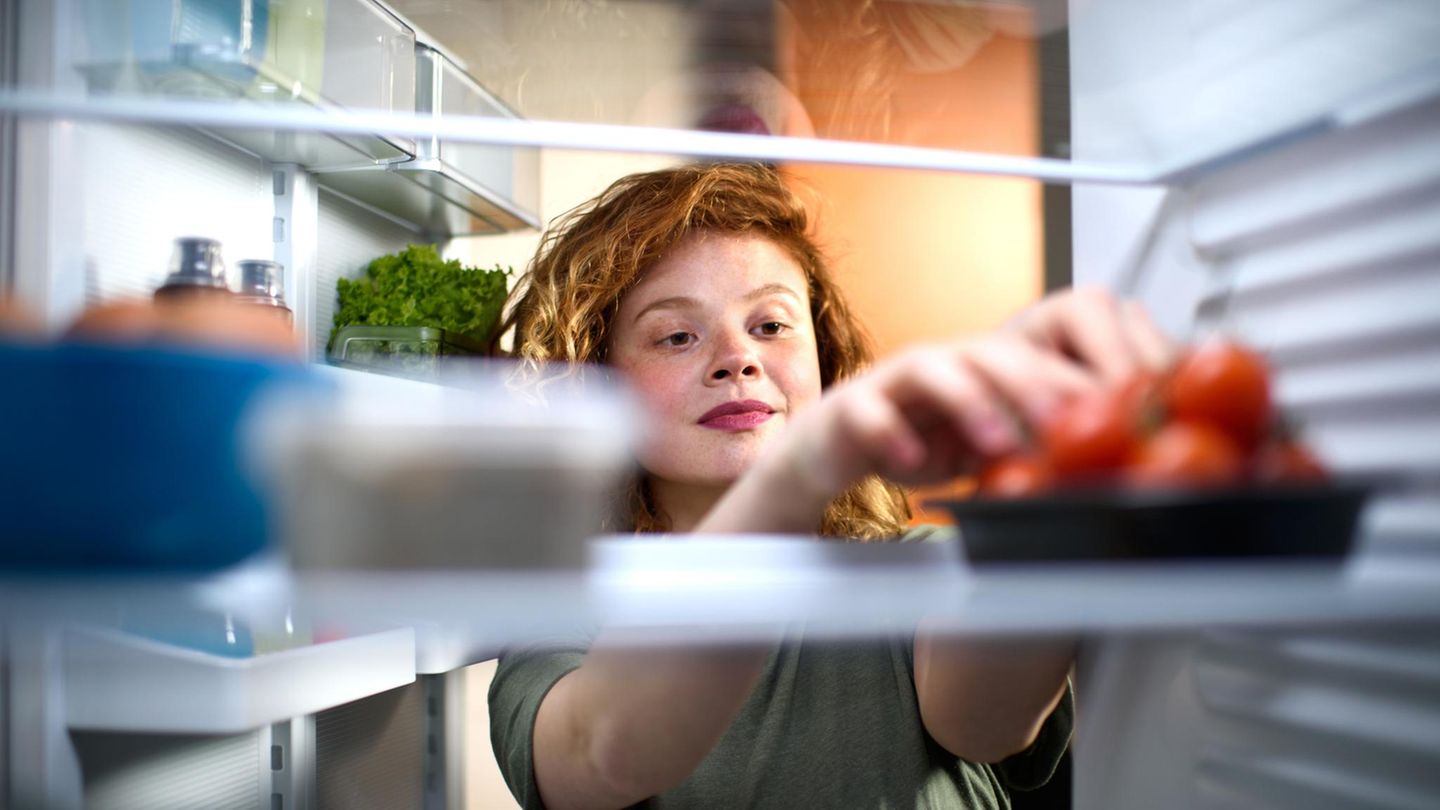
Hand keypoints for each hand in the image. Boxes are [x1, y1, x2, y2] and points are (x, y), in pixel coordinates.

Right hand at [762, 288, 1173, 502]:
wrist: (838, 448)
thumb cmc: (920, 443)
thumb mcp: (988, 447)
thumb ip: (1034, 446)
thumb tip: (1106, 467)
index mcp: (984, 367)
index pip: (1040, 355)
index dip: (1076, 373)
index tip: (1118, 406)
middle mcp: (945, 363)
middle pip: (994, 353)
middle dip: (1037, 382)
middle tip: (1070, 418)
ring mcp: (897, 380)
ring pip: (934, 370)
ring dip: (970, 402)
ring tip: (997, 442)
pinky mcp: (855, 405)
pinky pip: (872, 412)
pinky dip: (891, 434)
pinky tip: (912, 462)